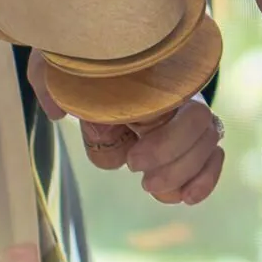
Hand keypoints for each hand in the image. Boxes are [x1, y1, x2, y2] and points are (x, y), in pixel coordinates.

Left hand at [34, 69, 227, 206]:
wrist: (95, 66)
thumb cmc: (80, 65)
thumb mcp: (59, 64)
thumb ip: (50, 79)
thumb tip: (59, 112)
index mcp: (155, 72)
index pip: (182, 102)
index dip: (165, 141)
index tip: (131, 159)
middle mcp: (179, 90)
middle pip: (201, 125)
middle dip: (172, 158)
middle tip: (137, 172)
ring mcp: (186, 115)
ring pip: (208, 144)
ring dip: (184, 172)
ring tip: (151, 187)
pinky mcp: (188, 138)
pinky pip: (211, 157)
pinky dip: (205, 179)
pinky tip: (186, 197)